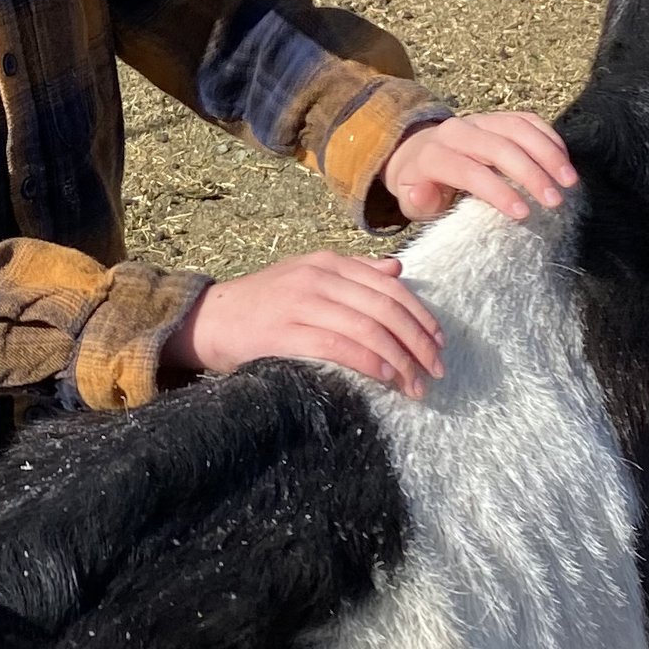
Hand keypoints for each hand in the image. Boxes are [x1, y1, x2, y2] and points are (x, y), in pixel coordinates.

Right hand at [161, 251, 444, 395]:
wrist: (208, 319)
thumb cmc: (263, 304)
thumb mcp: (307, 276)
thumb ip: (353, 273)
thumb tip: (397, 270)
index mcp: (328, 262)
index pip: (390, 286)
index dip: (421, 315)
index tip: (439, 343)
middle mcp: (318, 277)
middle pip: (386, 308)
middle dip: (418, 342)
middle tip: (436, 371)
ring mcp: (301, 303)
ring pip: (369, 329)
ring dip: (401, 360)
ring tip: (416, 385)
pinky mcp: (286, 332)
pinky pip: (340, 346)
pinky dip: (370, 362)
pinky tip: (388, 378)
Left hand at [382, 108, 574, 225]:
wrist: (417, 152)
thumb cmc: (419, 185)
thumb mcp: (409, 200)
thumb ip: (417, 200)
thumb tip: (423, 193)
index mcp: (434, 155)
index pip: (469, 171)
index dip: (496, 191)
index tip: (522, 213)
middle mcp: (457, 131)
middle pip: (499, 147)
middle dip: (530, 174)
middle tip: (554, 201)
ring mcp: (480, 120)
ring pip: (518, 128)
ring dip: (548, 153)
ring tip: (569, 181)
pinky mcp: (498, 117)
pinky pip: (528, 120)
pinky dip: (549, 138)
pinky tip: (564, 161)